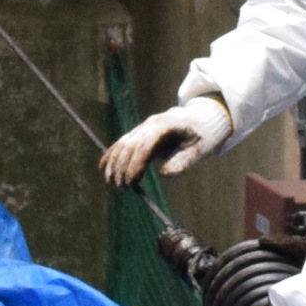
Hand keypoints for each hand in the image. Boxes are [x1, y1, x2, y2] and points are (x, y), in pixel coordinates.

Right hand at [98, 93, 231, 187]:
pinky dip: (111, 154)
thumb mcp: (199, 149)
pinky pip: (122, 143)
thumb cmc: (201, 136)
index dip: (136, 163)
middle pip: (130, 144)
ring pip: (122, 143)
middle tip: (122, 188)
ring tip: (111, 183)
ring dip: (114, 163)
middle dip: (122, 166)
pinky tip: (103, 168)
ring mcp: (143, 127)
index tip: (131, 182)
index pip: (145, 145)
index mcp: (166, 125)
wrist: (199, 118)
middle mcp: (151, 124)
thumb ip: (182, 161)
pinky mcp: (140, 132)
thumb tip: (163, 174)